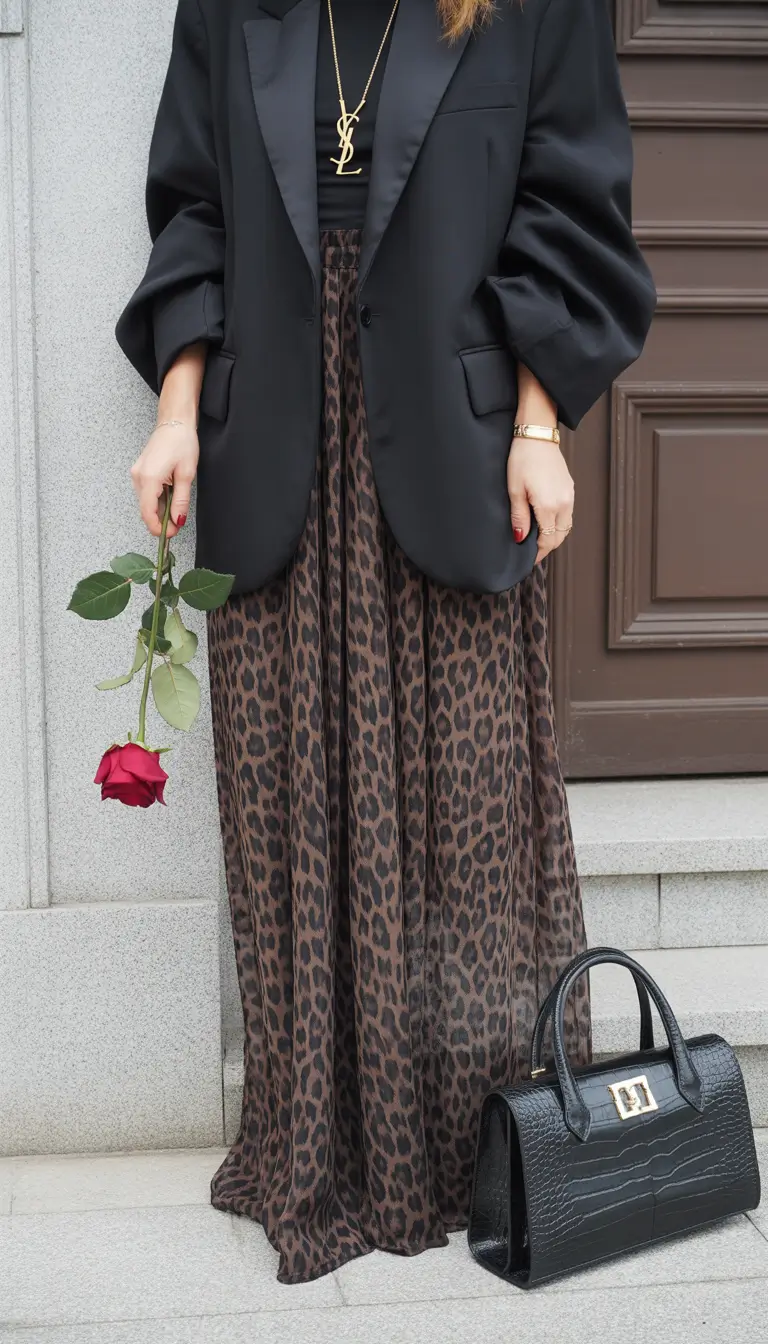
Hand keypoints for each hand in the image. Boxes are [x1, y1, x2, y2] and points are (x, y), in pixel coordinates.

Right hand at [130, 421, 198, 538]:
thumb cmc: (181, 442)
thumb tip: (177, 520)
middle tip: (177, 525)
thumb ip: (181, 500)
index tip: (170, 534)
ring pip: (145, 502)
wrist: (174, 423)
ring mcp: (137, 474)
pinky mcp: (139, 471)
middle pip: (145, 510)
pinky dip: (156, 500)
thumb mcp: (186, 475)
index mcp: (149, 478)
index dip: (158, 528)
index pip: (147, 513)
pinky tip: (169, 497)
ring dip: (159, 510)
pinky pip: (146, 493)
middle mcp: (138, 477)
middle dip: (160, 521)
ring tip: (176, 508)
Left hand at [506, 437, 574, 564]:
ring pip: (565, 526)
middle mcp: (564, 503)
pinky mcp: (570, 488)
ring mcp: (569, 495)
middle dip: (547, 546)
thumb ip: (519, 516)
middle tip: (532, 551)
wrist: (537, 435)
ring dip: (554, 535)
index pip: (548, 539)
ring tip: (538, 538)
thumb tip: (520, 538)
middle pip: (559, 536)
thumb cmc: (523, 458)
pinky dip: (558, 523)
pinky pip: (567, 514)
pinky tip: (545, 521)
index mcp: (549, 505)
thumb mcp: (515, 490)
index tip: (528, 559)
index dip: (538, 553)